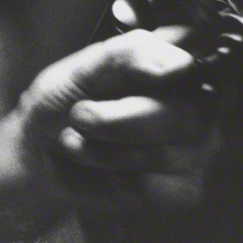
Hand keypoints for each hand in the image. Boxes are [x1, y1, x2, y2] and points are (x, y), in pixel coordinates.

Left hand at [22, 27, 219, 212]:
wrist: (42, 154)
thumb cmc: (66, 101)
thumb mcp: (83, 67)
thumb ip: (131, 55)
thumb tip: (182, 64)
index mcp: (177, 59)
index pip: (199, 57)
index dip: (173, 67)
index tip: (147, 78)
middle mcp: (199, 102)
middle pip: (182, 115)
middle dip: (116, 121)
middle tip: (78, 116)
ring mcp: (197, 147)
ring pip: (164, 154)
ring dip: (106, 152)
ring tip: (78, 142)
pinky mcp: (184, 188)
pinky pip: (154, 187)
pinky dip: (115, 180)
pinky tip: (103, 169)